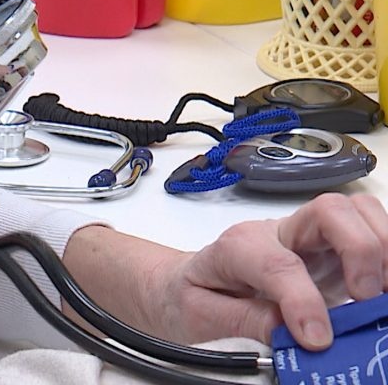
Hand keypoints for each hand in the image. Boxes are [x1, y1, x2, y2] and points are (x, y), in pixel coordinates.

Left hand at [156, 193, 387, 349]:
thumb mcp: (200, 316)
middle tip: (366, 297)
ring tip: (381, 294)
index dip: (302, 300)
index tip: (316, 338)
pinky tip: (382, 287)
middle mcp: (278, 233)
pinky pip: (366, 233)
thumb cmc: (190, 296)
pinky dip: (384, 255)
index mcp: (238, 247)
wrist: (182, 286)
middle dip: (360, 249)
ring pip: (356, 212)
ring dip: (381, 246)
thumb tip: (285, 332)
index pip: (278, 263)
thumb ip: (243, 322)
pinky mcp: (328, 253)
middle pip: (329, 210)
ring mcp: (307, 240)